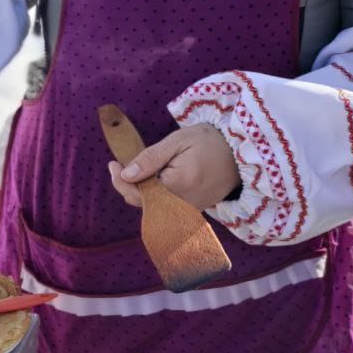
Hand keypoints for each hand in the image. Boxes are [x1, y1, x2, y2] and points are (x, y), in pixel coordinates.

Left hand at [108, 124, 240, 211]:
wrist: (240, 153)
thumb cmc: (209, 142)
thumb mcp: (177, 141)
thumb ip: (151, 159)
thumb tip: (126, 175)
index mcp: (178, 186)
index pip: (138, 194)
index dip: (120, 181)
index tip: (112, 164)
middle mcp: (182, 204)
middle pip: (143, 203)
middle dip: (128, 186)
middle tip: (120, 165)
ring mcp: (188, 211)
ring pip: (153, 207)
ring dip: (140, 191)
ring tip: (137, 170)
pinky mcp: (193, 211)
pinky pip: (165, 207)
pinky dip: (154, 195)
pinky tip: (153, 179)